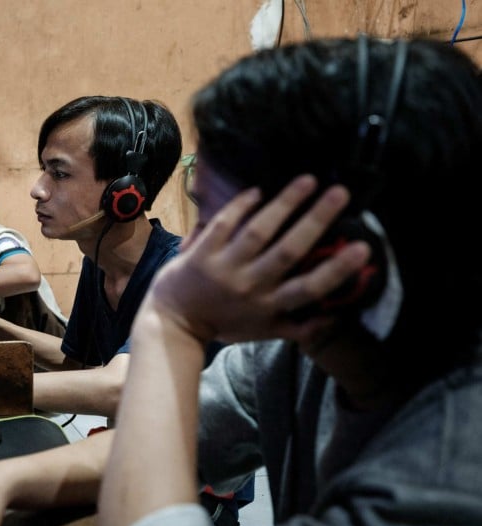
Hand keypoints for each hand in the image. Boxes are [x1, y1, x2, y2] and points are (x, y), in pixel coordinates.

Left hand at [143, 175, 371, 345]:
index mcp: (269, 306)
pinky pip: (223, 225)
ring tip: (308, 180)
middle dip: (316, 220)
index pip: (309, 288)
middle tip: (341, 193)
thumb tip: (334, 317)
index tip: (363, 248)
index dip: (337, 270)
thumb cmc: (224, 324)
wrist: (174, 322)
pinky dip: (240, 207)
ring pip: (258, 232)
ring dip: (284, 204)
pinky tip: (259, 190)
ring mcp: (225, 268)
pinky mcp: (201, 254)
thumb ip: (297, 327)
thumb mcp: (262, 332)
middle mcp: (250, 286)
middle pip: (289, 251)